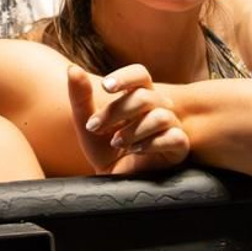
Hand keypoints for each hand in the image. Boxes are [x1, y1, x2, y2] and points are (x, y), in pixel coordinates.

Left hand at [71, 64, 188, 175]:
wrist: (114, 181)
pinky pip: (174, 137)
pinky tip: (135, 151)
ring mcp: (172, 126)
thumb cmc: (104, 149)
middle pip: (145, 96)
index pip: (140, 74)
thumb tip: (73, 69)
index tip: (105, 87)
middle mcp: (158, 107)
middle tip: (95, 127)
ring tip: (116, 143)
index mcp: (139, 95)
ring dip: (133, 130)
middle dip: (116, 111)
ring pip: (160, 116)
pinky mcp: (178, 148)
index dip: (125, 77)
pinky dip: (151, 144)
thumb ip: (80, 97)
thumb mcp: (86, 124)